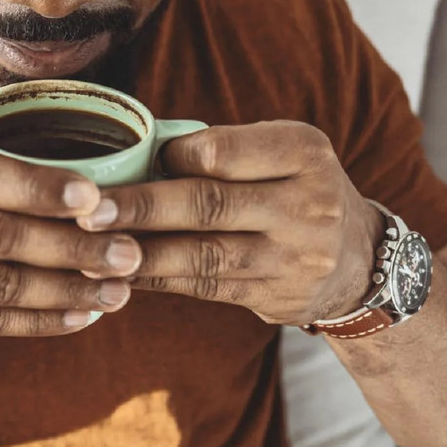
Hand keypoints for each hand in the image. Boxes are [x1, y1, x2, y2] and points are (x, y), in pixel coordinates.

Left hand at [75, 121, 382, 325]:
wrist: (360, 263)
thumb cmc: (294, 189)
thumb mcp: (280, 153)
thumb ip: (222, 150)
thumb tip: (133, 153)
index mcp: (302, 153)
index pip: (222, 152)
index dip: (171, 158)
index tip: (132, 162)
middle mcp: (305, 204)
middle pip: (207, 205)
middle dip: (140, 208)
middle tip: (87, 210)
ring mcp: (293, 256)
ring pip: (201, 254)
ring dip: (139, 253)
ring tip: (89, 248)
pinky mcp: (274, 296)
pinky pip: (202, 287)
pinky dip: (156, 279)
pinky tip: (119, 272)